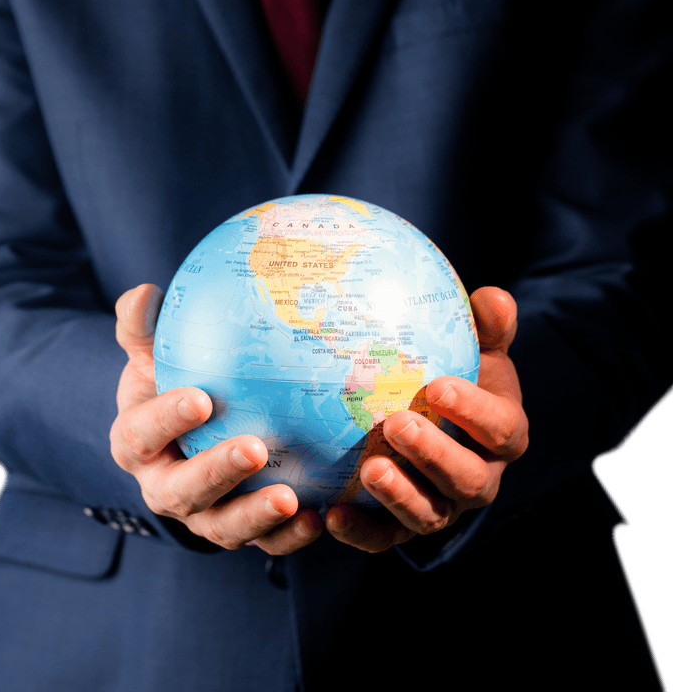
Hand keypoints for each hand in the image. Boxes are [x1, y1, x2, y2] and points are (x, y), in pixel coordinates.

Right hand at [110, 283, 323, 553]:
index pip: (142, 433)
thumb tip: (146, 294)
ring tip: (291, 499)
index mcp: (135, 441)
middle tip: (254, 448)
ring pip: (222, 527)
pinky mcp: (238, 530)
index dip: (166, 419)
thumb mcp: (150, 350)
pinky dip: (288, 538)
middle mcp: (163, 487)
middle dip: (217, 472)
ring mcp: (201, 515)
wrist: (188, 424)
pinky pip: (263, 543)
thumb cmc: (172, 377)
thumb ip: (143, 325)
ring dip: (255, 515)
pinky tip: (319, 518)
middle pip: (182, 491)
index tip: (201, 398)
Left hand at [325, 286, 528, 551]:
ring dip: (400, 495)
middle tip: (397, 425)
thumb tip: (491, 297)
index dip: (473, 412)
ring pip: (429, 514)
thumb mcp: (479, 347)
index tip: (439, 387)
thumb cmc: (459, 371)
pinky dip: (362, 533)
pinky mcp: (404, 525)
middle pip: (468, 480)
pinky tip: (332, 516)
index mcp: (503, 434)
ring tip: (369, 469)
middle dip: (434, 455)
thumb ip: (489, 325)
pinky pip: (386, 537)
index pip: (500, 428)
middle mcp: (480, 478)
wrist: (440, 416)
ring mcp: (444, 506)